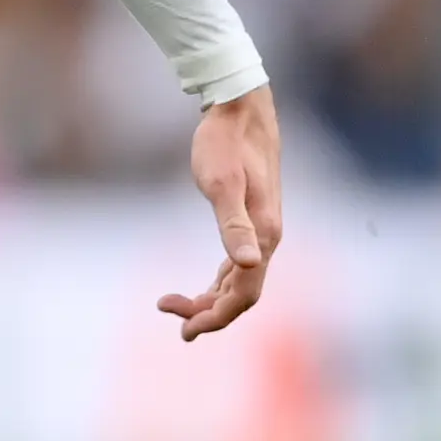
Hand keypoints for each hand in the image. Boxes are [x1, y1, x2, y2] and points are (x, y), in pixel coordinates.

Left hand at [160, 84, 281, 339]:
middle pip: (244, 294)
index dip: (217, 317)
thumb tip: (249, 262)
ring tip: (173, 306)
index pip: (246, 295)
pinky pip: (240, 266)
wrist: (239, 111)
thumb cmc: (224, 144)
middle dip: (210, 312)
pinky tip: (203, 287)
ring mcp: (262, 230)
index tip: (183, 330)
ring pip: (242, 281)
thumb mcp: (221, 183)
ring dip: (212, 299)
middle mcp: (268, 238)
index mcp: (264, 236)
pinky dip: (220, 282)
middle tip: (172, 319)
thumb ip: (233, 225)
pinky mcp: (251, 220)